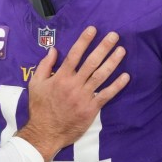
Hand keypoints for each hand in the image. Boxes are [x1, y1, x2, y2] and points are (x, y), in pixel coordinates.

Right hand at [17, 26, 128, 161]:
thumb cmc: (40, 108)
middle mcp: (74, 84)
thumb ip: (44, 66)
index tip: (93, 29)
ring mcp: (84, 96)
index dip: (84, 41)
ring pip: (101, 75)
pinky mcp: (91, 108)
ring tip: (121, 50)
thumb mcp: (35, 84)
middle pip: (91, 62)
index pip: (74, 54)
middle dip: (103, 47)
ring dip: (112, 62)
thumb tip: (54, 50)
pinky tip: (126, 76)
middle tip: (114, 35)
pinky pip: (106, 95)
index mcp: (60, 77)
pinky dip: (117, 86)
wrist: (45, 132)